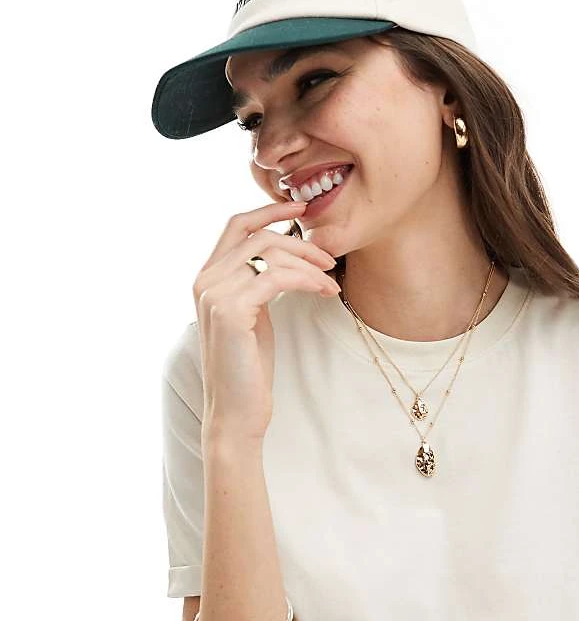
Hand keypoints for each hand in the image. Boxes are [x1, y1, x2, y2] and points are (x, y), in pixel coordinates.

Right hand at [192, 200, 339, 438]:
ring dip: (309, 264)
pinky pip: (276, 277)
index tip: (301, 209)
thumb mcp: (254, 315)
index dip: (269, 211)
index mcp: (208, 277)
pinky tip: (323, 292)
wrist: (237, 411)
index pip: (236, 226)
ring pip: (270, 254)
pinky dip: (306, 279)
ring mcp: (213, 293)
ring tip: (331, 282)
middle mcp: (205, 280)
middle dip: (300, 243)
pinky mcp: (230, 310)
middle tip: (330, 259)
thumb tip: (285, 259)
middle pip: (257, 236)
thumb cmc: (248, 368)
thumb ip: (258, 284)